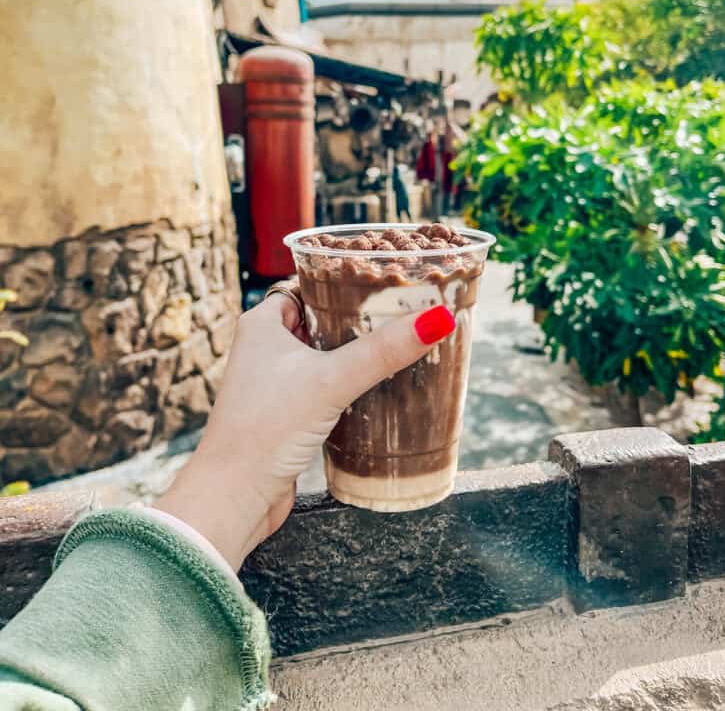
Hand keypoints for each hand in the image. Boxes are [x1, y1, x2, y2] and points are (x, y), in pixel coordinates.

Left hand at [154, 288, 454, 568]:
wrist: (234, 497)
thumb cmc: (266, 429)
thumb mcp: (331, 380)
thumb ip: (383, 350)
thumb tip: (437, 319)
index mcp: (262, 325)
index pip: (309, 284)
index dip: (344, 280)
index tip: (385, 279)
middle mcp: (265, 349)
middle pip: (321, 320)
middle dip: (359, 319)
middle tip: (403, 311)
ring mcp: (275, 383)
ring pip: (324, 357)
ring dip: (355, 354)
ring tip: (399, 345)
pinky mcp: (287, 415)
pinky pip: (325, 388)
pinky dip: (349, 385)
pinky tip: (379, 388)